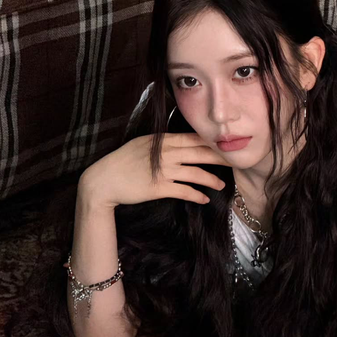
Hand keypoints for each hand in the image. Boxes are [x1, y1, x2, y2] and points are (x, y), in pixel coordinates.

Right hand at [79, 133, 230, 208]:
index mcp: (162, 140)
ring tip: (221, 185)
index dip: (211, 142)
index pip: (193, 138)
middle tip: (234, 161)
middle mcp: (165, 153)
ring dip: (211, 179)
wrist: (103, 180)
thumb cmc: (122, 162)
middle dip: (219, 157)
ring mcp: (163, 170)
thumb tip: (181, 144)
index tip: (226, 145)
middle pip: (199, 153)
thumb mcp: (142, 145)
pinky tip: (204, 199)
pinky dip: (196, 195)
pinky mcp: (159, 187)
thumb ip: (162, 144)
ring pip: (196, 173)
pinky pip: (184, 191)